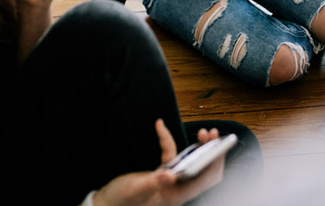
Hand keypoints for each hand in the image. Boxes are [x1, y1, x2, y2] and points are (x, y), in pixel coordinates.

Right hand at [93, 119, 223, 205]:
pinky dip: (167, 141)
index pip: (204, 180)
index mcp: (176, 196)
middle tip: (211, 133)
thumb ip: (153, 182)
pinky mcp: (160, 175)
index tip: (217, 144)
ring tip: (202, 133)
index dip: (214, 162)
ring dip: (197, 148)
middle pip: (202, 171)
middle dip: (211, 153)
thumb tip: (170, 176)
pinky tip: (159, 126)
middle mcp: (176, 190)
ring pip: (190, 163)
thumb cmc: (120, 201)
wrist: (106, 204)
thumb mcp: (136, 190)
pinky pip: (170, 156)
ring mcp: (169, 182)